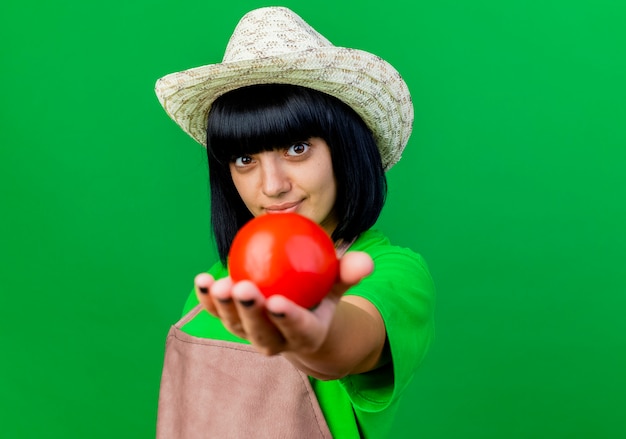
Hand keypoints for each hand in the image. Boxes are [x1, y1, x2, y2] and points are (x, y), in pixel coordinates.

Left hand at [194, 251, 373, 358]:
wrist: (297, 322)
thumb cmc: (320, 298)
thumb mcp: (337, 286)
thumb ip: (348, 274)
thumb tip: (366, 261)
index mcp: (305, 335)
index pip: (297, 328)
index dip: (286, 318)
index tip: (277, 302)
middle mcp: (276, 341)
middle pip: (260, 332)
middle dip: (250, 313)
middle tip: (243, 288)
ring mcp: (250, 334)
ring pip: (235, 325)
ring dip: (225, 307)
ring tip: (218, 284)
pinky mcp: (232, 323)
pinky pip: (217, 313)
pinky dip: (206, 299)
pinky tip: (201, 280)